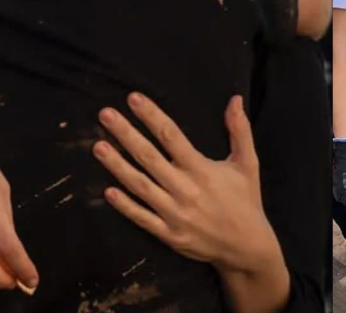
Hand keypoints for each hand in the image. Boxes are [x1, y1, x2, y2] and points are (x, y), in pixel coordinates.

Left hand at [94, 93, 282, 273]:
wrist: (247, 247)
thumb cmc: (245, 200)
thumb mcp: (248, 163)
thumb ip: (240, 130)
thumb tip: (236, 99)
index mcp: (202, 170)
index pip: (172, 136)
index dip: (151, 116)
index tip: (134, 98)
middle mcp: (186, 190)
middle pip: (149, 157)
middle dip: (125, 134)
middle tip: (105, 115)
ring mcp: (175, 214)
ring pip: (140, 185)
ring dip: (117, 165)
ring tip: (97, 146)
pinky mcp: (169, 234)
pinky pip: (141, 217)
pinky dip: (124, 205)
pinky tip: (107, 190)